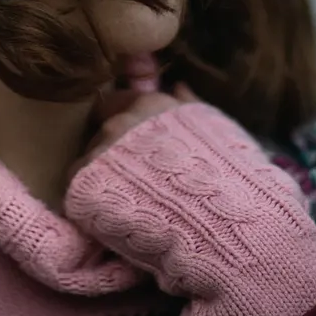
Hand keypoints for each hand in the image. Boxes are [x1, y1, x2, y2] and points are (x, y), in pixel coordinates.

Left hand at [65, 91, 315, 315]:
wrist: (235, 230)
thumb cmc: (237, 183)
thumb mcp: (219, 131)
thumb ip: (189, 106)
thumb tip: (177, 85)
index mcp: (153, 104)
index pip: (114, 102)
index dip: (122, 127)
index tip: (133, 150)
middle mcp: (122, 122)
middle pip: (99, 134)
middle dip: (112, 156)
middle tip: (137, 186)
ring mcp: (101, 155)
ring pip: (86, 165)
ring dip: (103, 184)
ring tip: (133, 209)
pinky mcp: (84, 191)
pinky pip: (78, 198)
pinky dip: (93, 211)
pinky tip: (122, 224)